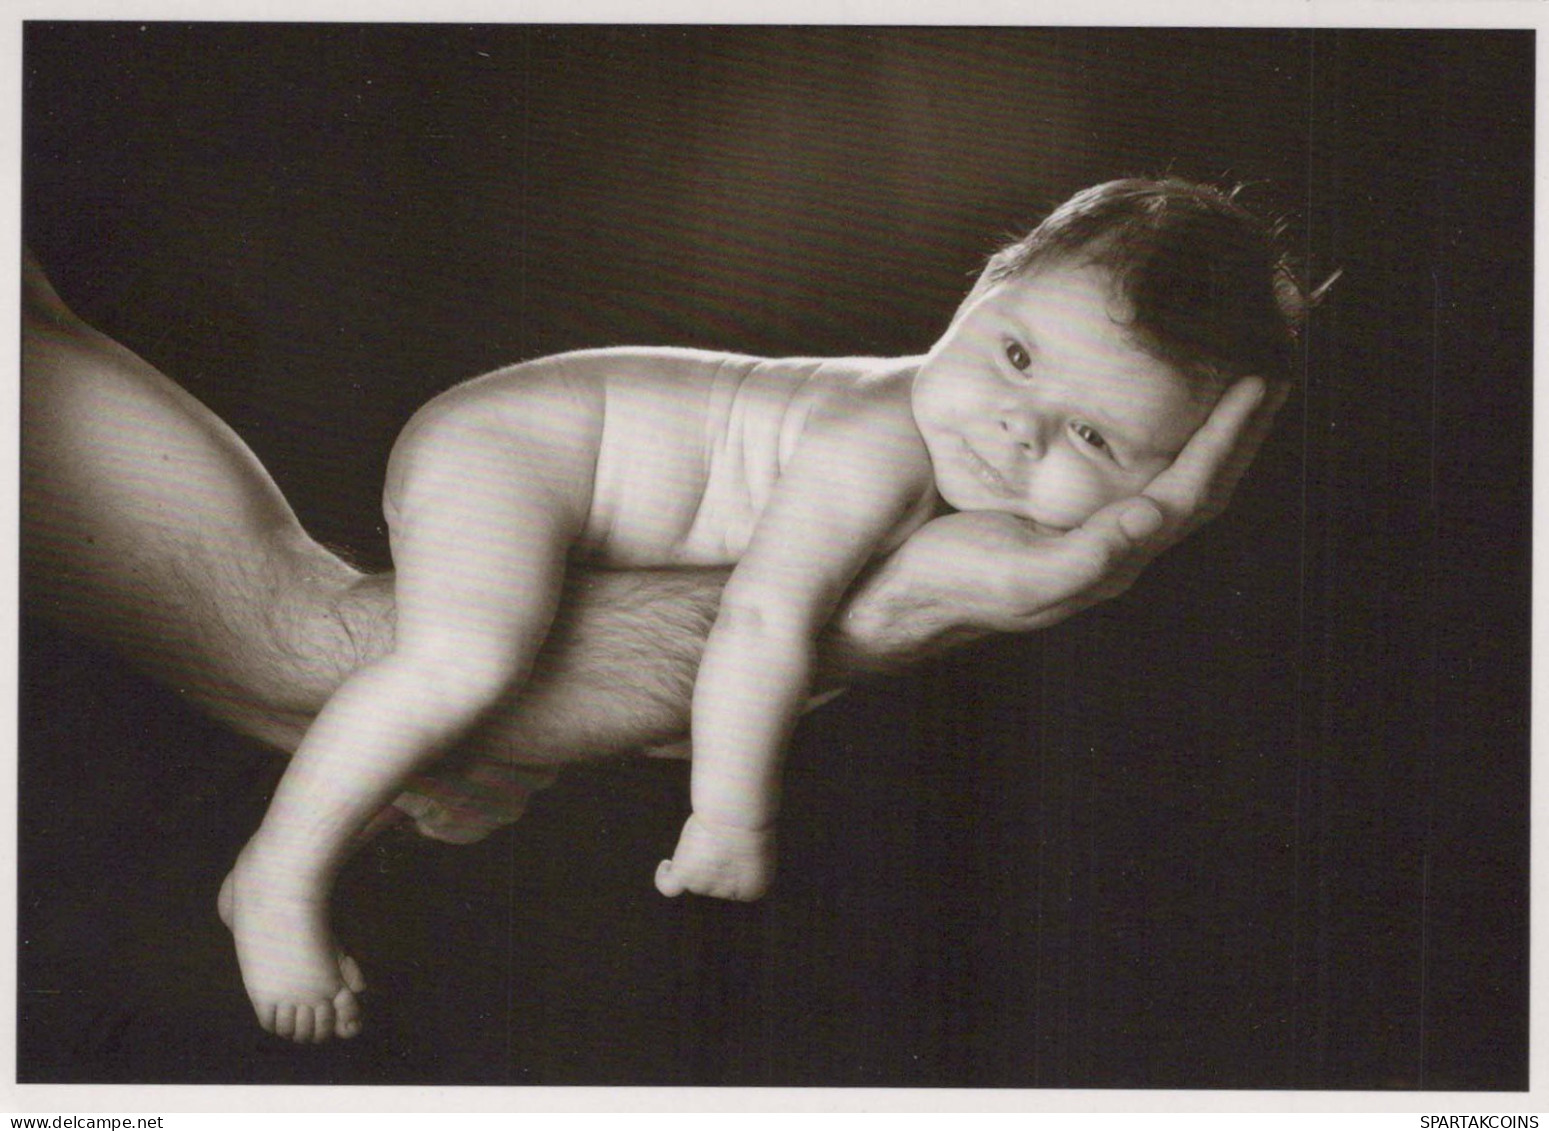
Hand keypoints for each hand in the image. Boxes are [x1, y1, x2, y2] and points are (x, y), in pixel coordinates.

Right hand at [655, 812, 775, 901]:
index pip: (737, 883)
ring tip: (705, 831)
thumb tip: (724, 857)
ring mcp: (705, 887)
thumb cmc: (750, 818)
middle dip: (714, 859)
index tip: (733, 845)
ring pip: (693, 874)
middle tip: (721, 832)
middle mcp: (729, 894)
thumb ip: (744, 857)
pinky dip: (664, 877)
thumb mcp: (757, 841)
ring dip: (696, 855)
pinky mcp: (684, 877)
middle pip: (712, 880)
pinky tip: (667, 864)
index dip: (733, 863)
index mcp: (756, 887)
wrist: (738, 813)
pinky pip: (668, 885)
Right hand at [832, 376, 1287, 664]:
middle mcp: (1114, 541)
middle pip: (1200, 480)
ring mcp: (1091, 524)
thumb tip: (1150, 520)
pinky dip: (1156, 427)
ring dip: (1208, 426)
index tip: (1260, 379)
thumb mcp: (1017, 578)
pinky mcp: (1061, 506)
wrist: (895, 595)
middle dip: (1239, 427)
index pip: (1192, 489)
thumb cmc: (950, 586)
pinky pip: (1127, 463)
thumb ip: (1086, 558)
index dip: (1230, 437)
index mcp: (1112, 555)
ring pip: (1171, 470)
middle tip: (1269, 363)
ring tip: (1228, 373)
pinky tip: (1150, 397)